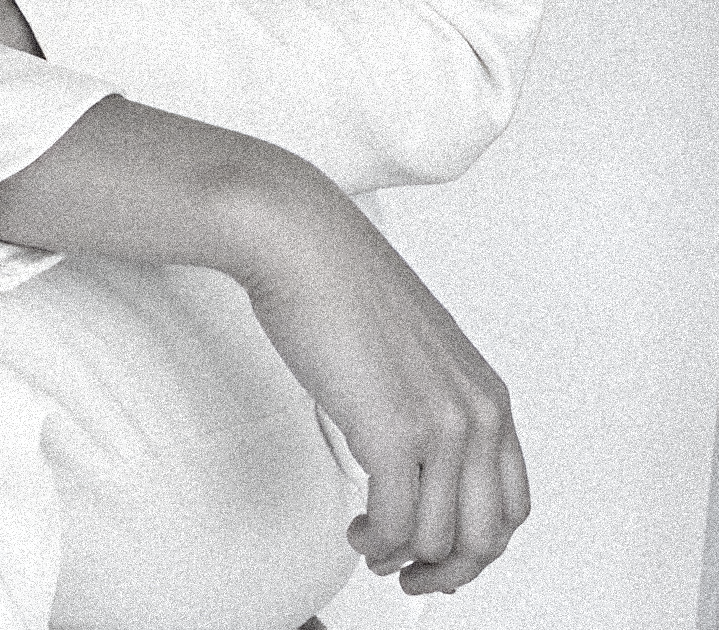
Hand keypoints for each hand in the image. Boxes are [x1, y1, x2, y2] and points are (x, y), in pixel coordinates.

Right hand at [240, 171, 529, 596]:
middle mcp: (476, 412)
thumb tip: (422, 468)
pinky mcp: (393, 432)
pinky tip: (358, 530)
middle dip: (445, 569)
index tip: (441, 552)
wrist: (301, 241)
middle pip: (486, 536)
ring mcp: (439, 424)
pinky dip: (375, 543)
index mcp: (487, 393)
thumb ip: (434, 404)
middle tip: (407, 572)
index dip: (477, 545)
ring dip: (403, 558)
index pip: (512, 504)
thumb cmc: (342, 282)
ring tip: (370, 542)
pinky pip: (395, 526)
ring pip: (439, 539)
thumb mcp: (417, 351)